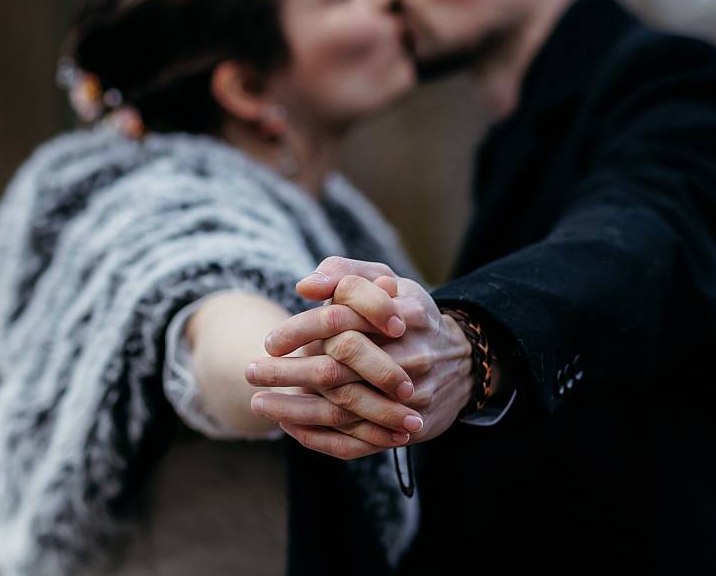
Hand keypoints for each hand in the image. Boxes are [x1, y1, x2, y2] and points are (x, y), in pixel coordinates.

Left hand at [246, 270, 419, 455]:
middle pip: (338, 370)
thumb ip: (347, 274)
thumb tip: (305, 285)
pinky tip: (290, 426)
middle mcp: (408, 357)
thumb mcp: (388, 282)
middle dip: (288, 373)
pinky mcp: (408, 428)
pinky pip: (358, 441)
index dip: (301, 330)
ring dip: (295, 409)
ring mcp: (410, 397)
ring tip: (259, 403)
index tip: (269, 341)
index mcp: (401, 315)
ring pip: (343, 409)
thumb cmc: (409, 315)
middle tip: (251, 372)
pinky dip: (318, 437)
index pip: (341, 320)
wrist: (464, 362)